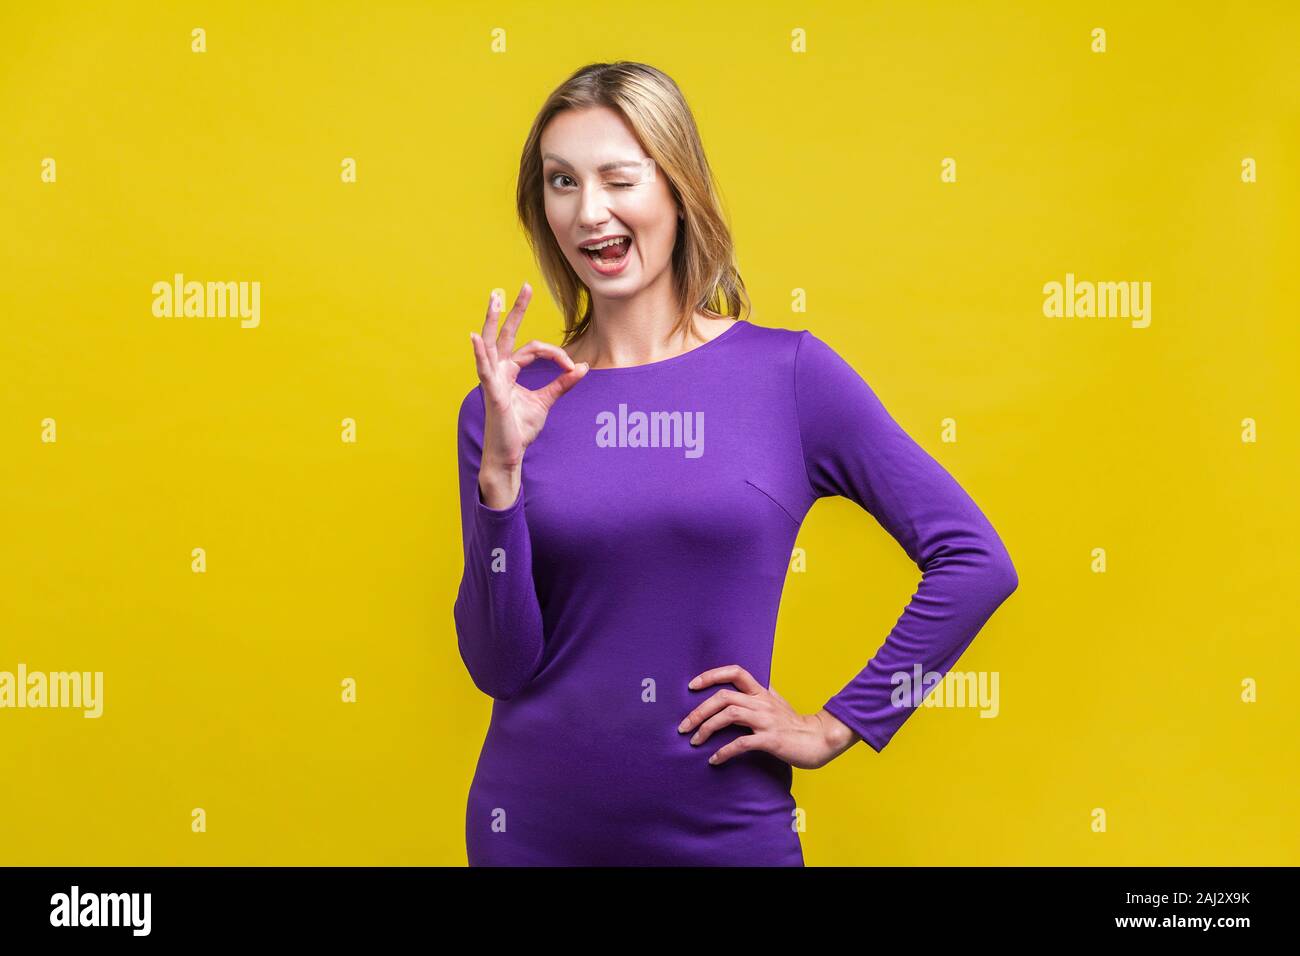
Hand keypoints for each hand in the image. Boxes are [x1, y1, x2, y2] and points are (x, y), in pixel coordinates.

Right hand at [469, 282, 587, 504]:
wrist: (510, 455)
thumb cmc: (521, 429)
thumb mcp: (546, 401)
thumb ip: (562, 383)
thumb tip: (584, 366)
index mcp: (510, 370)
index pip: (534, 350)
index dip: (556, 356)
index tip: (573, 368)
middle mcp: (498, 370)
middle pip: (506, 334)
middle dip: (515, 310)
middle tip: (524, 286)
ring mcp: (492, 379)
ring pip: (493, 343)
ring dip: (493, 320)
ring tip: (495, 298)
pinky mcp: (491, 392)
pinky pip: (484, 369)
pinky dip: (479, 352)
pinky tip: (475, 337)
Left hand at [678, 665, 860, 769]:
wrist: (820, 739)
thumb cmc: (795, 724)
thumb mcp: (777, 703)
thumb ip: (760, 694)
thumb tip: (743, 686)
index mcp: (762, 692)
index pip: (735, 672)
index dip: (711, 675)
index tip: (692, 685)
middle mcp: (762, 702)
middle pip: (724, 696)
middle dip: (699, 710)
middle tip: (683, 726)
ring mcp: (766, 720)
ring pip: (729, 715)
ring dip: (707, 728)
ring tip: (694, 741)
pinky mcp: (770, 740)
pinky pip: (741, 743)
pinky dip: (724, 752)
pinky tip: (714, 760)